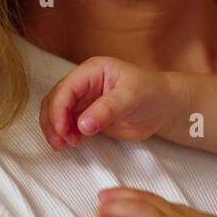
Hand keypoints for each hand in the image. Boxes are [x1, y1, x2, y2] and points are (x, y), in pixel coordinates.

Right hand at [39, 56, 176, 148]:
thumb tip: (83, 126)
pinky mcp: (86, 116)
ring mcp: (83, 100)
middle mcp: (83, 83)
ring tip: (65, 145)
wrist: (163, 106)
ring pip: (56, 113)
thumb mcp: (131, 98)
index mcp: (92, 71)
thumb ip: (107, 110)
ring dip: (55, 129)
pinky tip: (72, 143)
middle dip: (53, 121)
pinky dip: (64, 134)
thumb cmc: (151, 93)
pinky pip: (67, 124)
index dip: (58, 109)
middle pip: (55, 100)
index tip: (62, 130)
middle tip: (61, 142)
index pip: (66, 88)